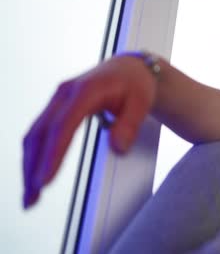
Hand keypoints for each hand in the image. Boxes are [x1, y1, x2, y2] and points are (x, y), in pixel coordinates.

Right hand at [22, 55, 157, 208]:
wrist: (129, 68)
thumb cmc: (136, 84)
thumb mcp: (142, 103)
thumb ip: (130, 125)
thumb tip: (118, 149)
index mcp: (85, 91)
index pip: (63, 126)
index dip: (52, 154)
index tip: (44, 180)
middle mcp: (64, 94)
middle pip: (40, 133)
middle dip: (33, 167)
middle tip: (31, 198)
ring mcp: (57, 100)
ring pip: (34, 134)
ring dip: (29, 164)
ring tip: (30, 195)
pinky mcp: (55, 108)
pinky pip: (38, 133)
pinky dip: (34, 155)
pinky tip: (34, 176)